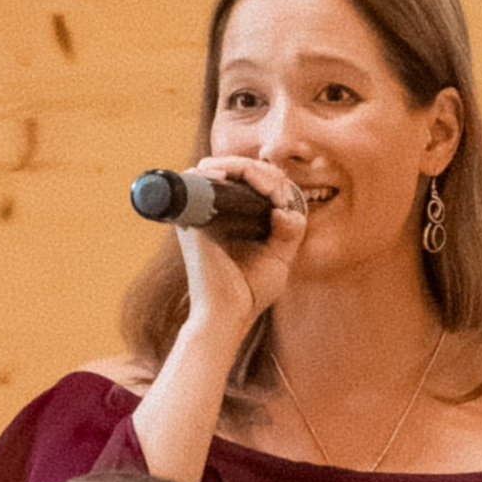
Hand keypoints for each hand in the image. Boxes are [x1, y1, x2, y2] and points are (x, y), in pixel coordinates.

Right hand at [173, 155, 308, 341]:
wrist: (227, 314)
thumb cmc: (249, 292)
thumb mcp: (279, 259)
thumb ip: (289, 231)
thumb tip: (283, 209)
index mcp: (235, 218)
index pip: (251, 179)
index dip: (271, 179)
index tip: (282, 200)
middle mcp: (215, 211)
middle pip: (236, 168)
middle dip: (262, 172)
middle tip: (275, 193)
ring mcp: (200, 213)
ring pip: (218, 167)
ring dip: (244, 168)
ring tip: (262, 185)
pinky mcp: (191, 219)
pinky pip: (197, 180)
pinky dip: (215, 171)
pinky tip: (231, 176)